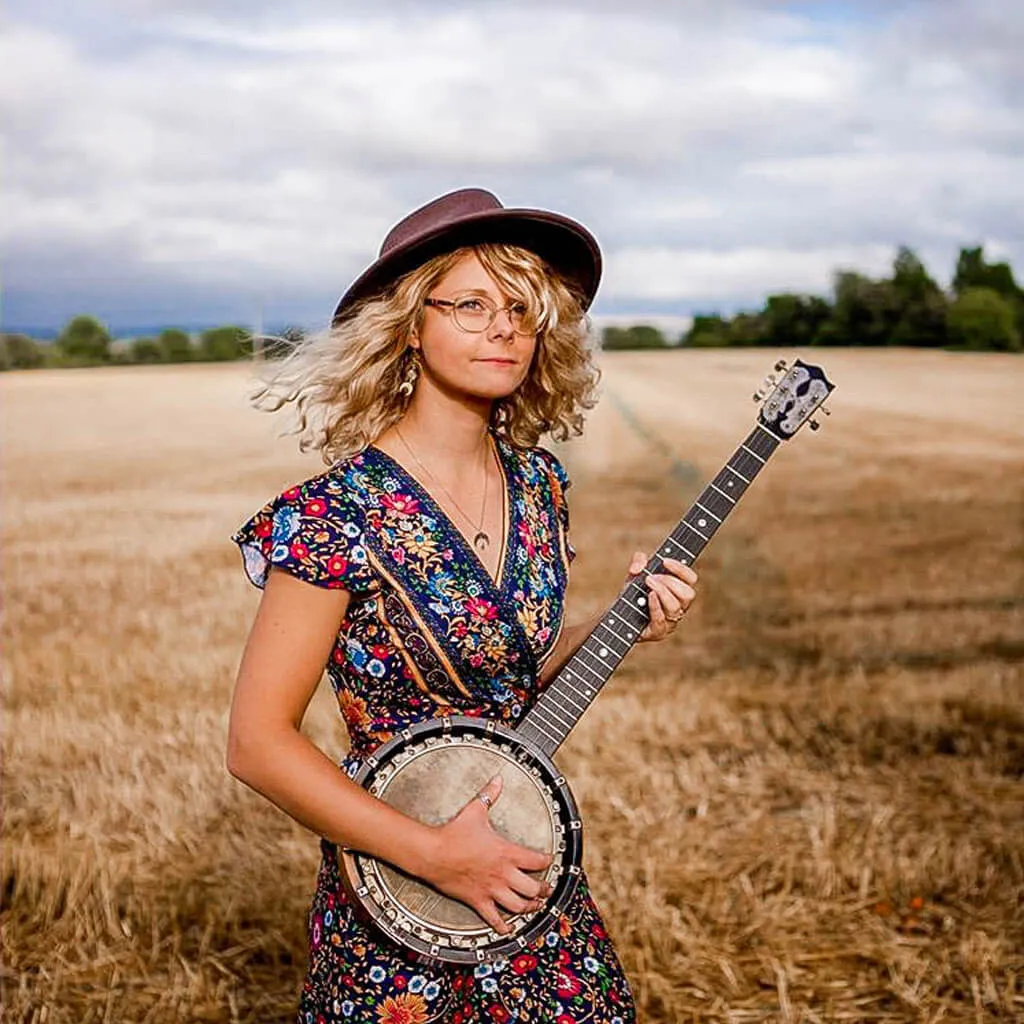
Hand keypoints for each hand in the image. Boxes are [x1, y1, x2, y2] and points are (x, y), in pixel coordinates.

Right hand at [417, 775, 552, 934]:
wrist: (433, 853)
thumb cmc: (454, 833)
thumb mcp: (475, 811)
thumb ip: (489, 795)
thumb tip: (497, 779)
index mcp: (506, 852)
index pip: (536, 859)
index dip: (546, 860)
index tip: (550, 859)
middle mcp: (503, 873)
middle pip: (533, 888)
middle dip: (543, 889)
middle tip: (548, 889)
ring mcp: (491, 889)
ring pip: (519, 905)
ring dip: (530, 908)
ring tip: (536, 907)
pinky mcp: (478, 900)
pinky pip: (494, 918)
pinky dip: (504, 926)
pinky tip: (509, 929)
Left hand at [625, 552, 697, 641]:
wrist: (618, 616)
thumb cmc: (632, 595)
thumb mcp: (635, 574)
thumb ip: (638, 562)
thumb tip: (639, 567)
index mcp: (678, 591)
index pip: (691, 579)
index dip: (681, 569)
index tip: (664, 561)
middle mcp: (679, 607)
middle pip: (688, 594)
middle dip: (670, 582)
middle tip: (651, 577)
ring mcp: (670, 622)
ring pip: (676, 607)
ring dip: (662, 591)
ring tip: (648, 583)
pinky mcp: (658, 632)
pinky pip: (661, 620)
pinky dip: (655, 605)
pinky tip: (649, 596)